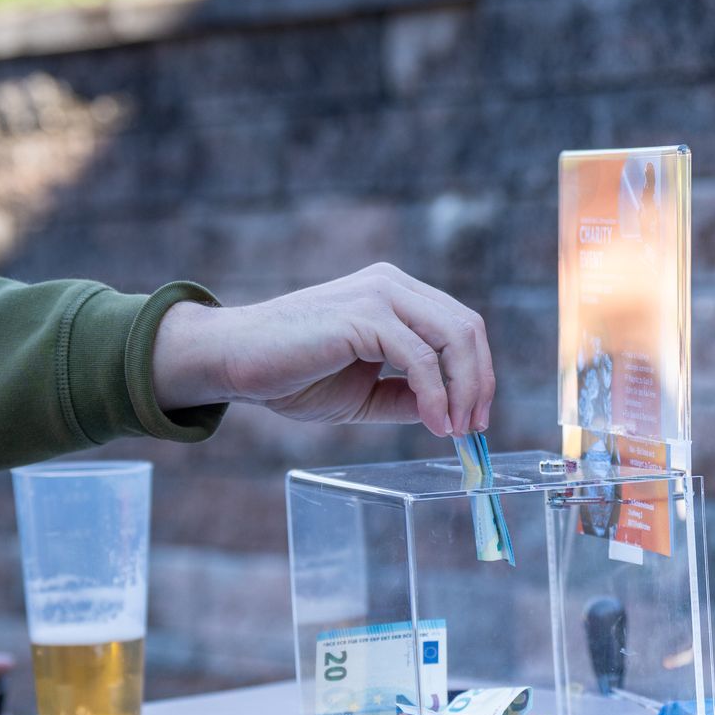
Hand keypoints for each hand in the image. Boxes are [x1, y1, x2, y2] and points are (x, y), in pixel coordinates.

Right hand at [151, 263, 493, 437]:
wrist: (235, 361)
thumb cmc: (291, 374)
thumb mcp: (365, 390)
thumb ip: (407, 395)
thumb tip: (450, 413)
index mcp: (394, 293)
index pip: (459, 325)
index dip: (477, 372)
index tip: (474, 418)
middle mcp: (391, 284)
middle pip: (466, 327)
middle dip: (478, 382)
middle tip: (473, 428)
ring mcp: (379, 294)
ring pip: (453, 337)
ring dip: (464, 390)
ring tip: (454, 429)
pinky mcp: (363, 315)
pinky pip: (419, 358)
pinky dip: (436, 394)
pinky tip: (434, 423)